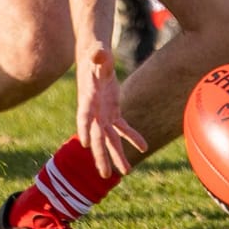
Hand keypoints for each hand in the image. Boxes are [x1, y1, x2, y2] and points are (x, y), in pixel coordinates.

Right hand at [77, 43, 147, 178]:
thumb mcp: (98, 53)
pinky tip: (143, 148)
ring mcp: (103, 113)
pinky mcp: (112, 112)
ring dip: (117, 154)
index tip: (84, 143)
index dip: (84, 128)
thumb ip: (99, 55)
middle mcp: (94, 111)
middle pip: (97, 136)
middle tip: (106, 175)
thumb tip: (99, 53)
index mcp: (88, 98)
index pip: (84, 115)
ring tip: (126, 172)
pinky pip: (122, 128)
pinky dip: (132, 137)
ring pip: (110, 139)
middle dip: (101, 155)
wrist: (95, 57)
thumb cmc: (96, 54)